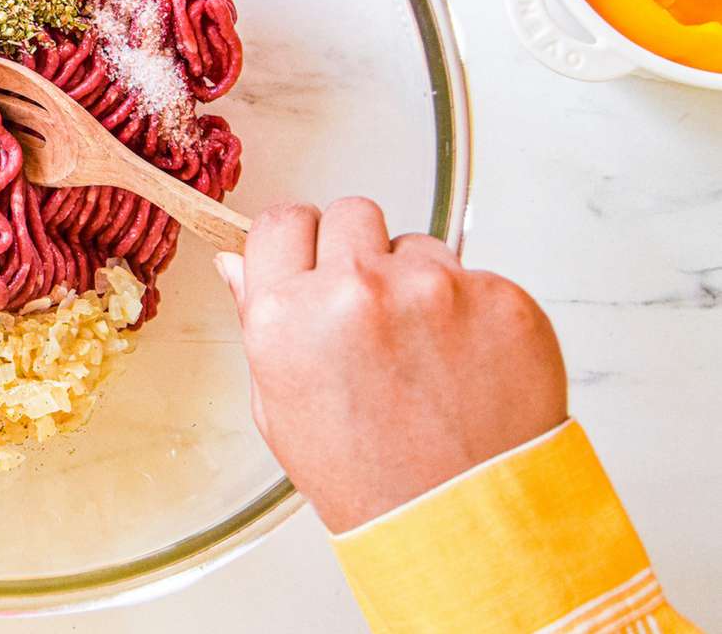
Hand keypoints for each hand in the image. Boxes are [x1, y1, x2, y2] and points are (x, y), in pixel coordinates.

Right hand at [216, 198, 566, 533]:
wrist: (461, 522)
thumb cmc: (365, 477)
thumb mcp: (277, 405)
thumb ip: (257, 320)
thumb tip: (235, 262)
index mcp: (288, 315)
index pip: (280, 221)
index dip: (297, 243)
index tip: (310, 261)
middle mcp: (356, 290)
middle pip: (350, 213)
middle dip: (356, 252)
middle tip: (369, 310)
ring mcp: (433, 289)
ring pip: (416, 244)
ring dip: (416, 281)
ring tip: (423, 352)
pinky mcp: (500, 297)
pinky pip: (476, 276)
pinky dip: (471, 310)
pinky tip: (465, 362)